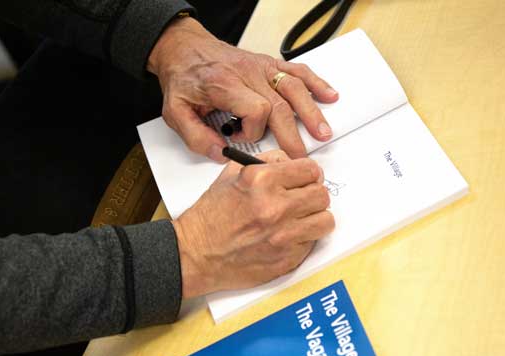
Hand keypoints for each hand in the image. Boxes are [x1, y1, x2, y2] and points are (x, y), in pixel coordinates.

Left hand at [148, 17, 338, 161]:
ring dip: (311, 112)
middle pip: (280, 105)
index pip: (256, 109)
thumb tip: (220, 154)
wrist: (185, 49)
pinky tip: (329, 95)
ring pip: (294, 88)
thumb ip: (196, 137)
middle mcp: (248, 74)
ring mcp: (261, 67)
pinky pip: (296, 71)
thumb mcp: (175, 112)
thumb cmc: (184, 79)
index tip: (240, 138)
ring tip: (323, 132)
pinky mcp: (268, 64)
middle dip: (292, 134)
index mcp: (225, 85)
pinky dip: (315, 83)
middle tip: (300, 157)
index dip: (254, 131)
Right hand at [171, 150, 334, 297]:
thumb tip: (292, 163)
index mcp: (262, 181)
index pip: (310, 170)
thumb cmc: (211, 217)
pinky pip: (312, 243)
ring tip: (300, 219)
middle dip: (312, 195)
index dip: (310, 174)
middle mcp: (275, 207)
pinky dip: (303, 239)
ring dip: (314, 219)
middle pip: (321, 195)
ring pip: (325, 220)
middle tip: (303, 199)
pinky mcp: (287, 258)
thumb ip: (265, 163)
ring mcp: (283, 235)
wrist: (196, 254)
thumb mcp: (231, 175)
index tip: (307, 179)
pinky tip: (286, 237)